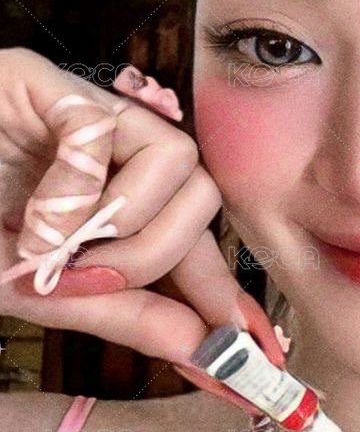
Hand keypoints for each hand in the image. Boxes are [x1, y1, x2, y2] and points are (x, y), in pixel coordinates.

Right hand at [0, 48, 282, 414]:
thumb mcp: (44, 290)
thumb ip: (125, 312)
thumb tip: (203, 348)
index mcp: (115, 195)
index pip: (195, 238)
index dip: (223, 290)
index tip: (257, 347)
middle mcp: (116, 148)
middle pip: (203, 198)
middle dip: (157, 259)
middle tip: (88, 279)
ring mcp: (88, 110)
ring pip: (179, 164)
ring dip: (123, 228)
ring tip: (54, 249)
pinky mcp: (46, 83)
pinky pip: (100, 134)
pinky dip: (70, 192)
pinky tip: (32, 216)